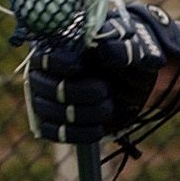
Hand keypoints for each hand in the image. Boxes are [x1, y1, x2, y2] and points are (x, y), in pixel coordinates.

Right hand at [24, 4, 179, 143]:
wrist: (136, 78)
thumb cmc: (130, 55)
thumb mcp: (133, 48)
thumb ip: (123, 47)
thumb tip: (107, 52)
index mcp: (59, 48)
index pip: (43, 57)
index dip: (57, 63)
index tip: (78, 66)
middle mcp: (47, 72)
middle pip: (43, 87)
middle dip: (76, 92)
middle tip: (104, 90)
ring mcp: (49, 98)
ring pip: (49, 111)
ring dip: (83, 113)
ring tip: (108, 106)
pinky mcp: (58, 121)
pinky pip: (56, 133)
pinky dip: (79, 133)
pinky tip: (100, 127)